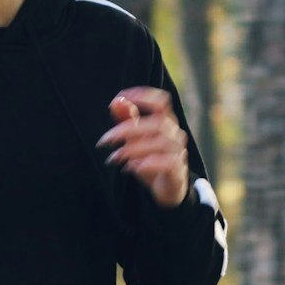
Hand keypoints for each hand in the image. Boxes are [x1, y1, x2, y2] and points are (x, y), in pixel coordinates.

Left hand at [99, 87, 188, 207]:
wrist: (166, 188)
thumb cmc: (150, 158)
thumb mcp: (135, 139)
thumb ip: (127, 119)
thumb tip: (116, 101)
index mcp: (166, 121)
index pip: (162, 102)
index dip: (144, 95)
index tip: (120, 96)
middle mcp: (175, 133)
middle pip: (158, 123)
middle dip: (128, 129)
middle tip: (106, 140)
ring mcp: (179, 151)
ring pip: (161, 143)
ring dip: (133, 149)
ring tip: (115, 157)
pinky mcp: (178, 170)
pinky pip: (167, 162)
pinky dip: (147, 164)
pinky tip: (131, 167)